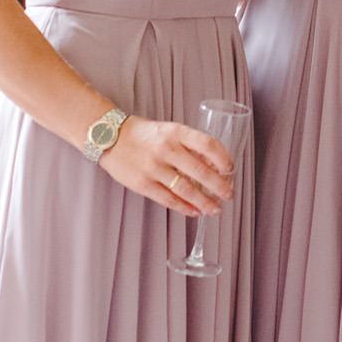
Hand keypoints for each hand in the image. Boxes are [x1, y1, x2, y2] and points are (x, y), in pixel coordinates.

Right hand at [98, 114, 236, 215]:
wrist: (110, 138)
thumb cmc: (144, 134)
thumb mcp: (169, 130)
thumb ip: (188, 144)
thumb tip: (213, 164)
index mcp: (176, 132)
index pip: (207, 143)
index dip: (222, 157)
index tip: (231, 168)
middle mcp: (167, 149)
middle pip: (200, 171)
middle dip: (218, 186)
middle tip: (229, 194)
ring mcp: (154, 168)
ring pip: (186, 189)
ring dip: (204, 202)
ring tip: (215, 209)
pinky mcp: (143, 184)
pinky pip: (168, 199)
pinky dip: (184, 207)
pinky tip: (194, 211)